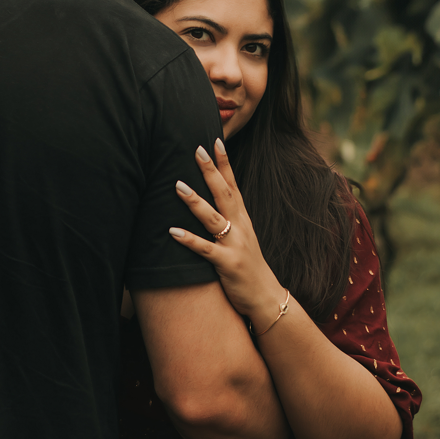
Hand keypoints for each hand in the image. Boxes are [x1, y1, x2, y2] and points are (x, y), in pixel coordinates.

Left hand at [170, 139, 286, 331]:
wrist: (267, 297)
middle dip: (211, 171)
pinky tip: (173, 231)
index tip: (215, 141)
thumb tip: (209, 203)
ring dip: (195, 201)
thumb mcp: (242, 238)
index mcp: (243, 220)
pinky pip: (205, 250)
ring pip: (213, 218)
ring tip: (177, 185)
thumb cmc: (249, 267)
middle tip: (196, 149)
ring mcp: (235, 245)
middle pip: (224, 193)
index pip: (234, 185)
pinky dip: (189, 239)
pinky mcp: (227, 264)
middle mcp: (240, 228)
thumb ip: (228, 220)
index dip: (224, 163)